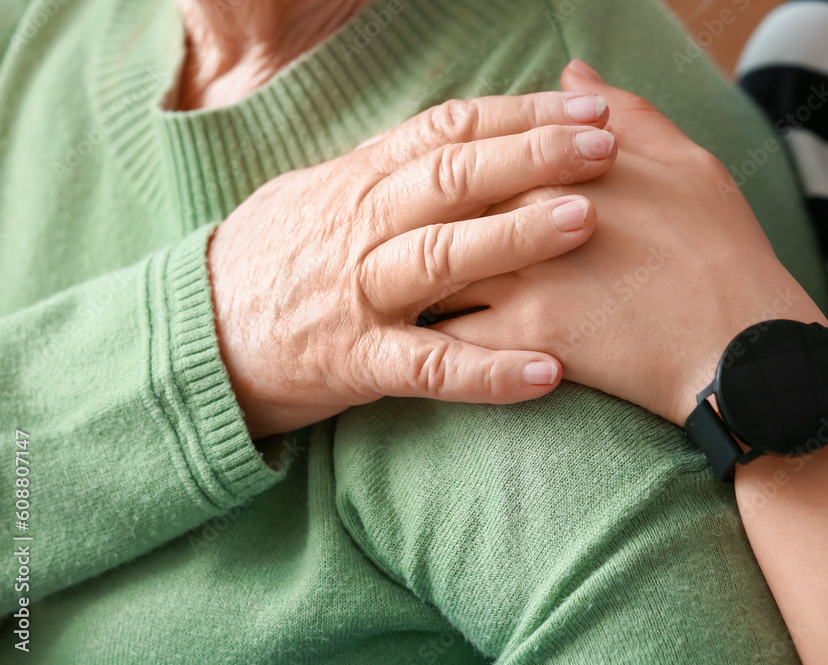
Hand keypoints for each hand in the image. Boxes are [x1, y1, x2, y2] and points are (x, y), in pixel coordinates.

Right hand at [206, 91, 617, 438]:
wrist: (200, 332)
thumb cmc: (279, 256)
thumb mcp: (326, 193)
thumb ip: (394, 166)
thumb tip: (467, 131)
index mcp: (363, 181)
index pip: (449, 131)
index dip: (520, 114)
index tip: (588, 107)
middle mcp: (363, 228)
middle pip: (453, 178)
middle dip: (533, 156)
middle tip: (606, 147)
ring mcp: (359, 296)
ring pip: (442, 257)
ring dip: (515, 236)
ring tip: (586, 222)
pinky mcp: (357, 363)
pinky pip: (430, 367)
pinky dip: (489, 370)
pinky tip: (549, 372)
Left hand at [431, 62, 827, 425]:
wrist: (742, 345)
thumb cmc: (721, 251)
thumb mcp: (686, 162)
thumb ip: (624, 113)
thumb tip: (571, 72)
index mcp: (560, 166)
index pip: (477, 152)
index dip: (457, 172)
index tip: (446, 195)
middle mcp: (528, 214)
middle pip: (441, 208)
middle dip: (414, 225)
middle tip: (401, 245)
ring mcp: (520, 274)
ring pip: (431, 270)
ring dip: (411, 281)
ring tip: (403, 295)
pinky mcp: (521, 336)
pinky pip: (448, 337)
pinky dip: (430, 340)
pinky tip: (423, 345)